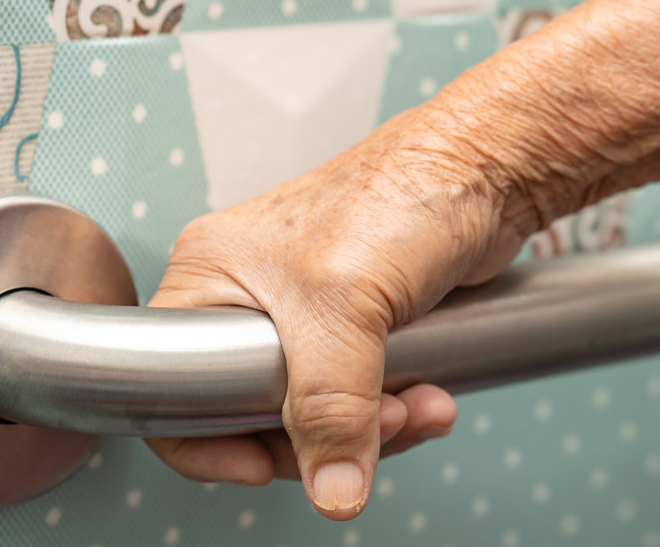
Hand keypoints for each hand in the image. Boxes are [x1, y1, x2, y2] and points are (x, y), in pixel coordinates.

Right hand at [145, 107, 531, 519]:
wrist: (484, 171)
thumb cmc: (402, 191)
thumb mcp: (344, 308)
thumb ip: (330, 408)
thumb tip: (332, 489)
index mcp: (211, 276)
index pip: (175, 385)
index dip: (210, 437)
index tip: (263, 467)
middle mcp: (249, 296)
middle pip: (253, 414)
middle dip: (322, 436)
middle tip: (374, 430)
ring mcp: (306, 314)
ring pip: (316, 414)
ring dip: (374, 428)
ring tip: (418, 407)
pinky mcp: (357, 327)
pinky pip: (361, 397)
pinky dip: (396, 409)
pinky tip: (432, 397)